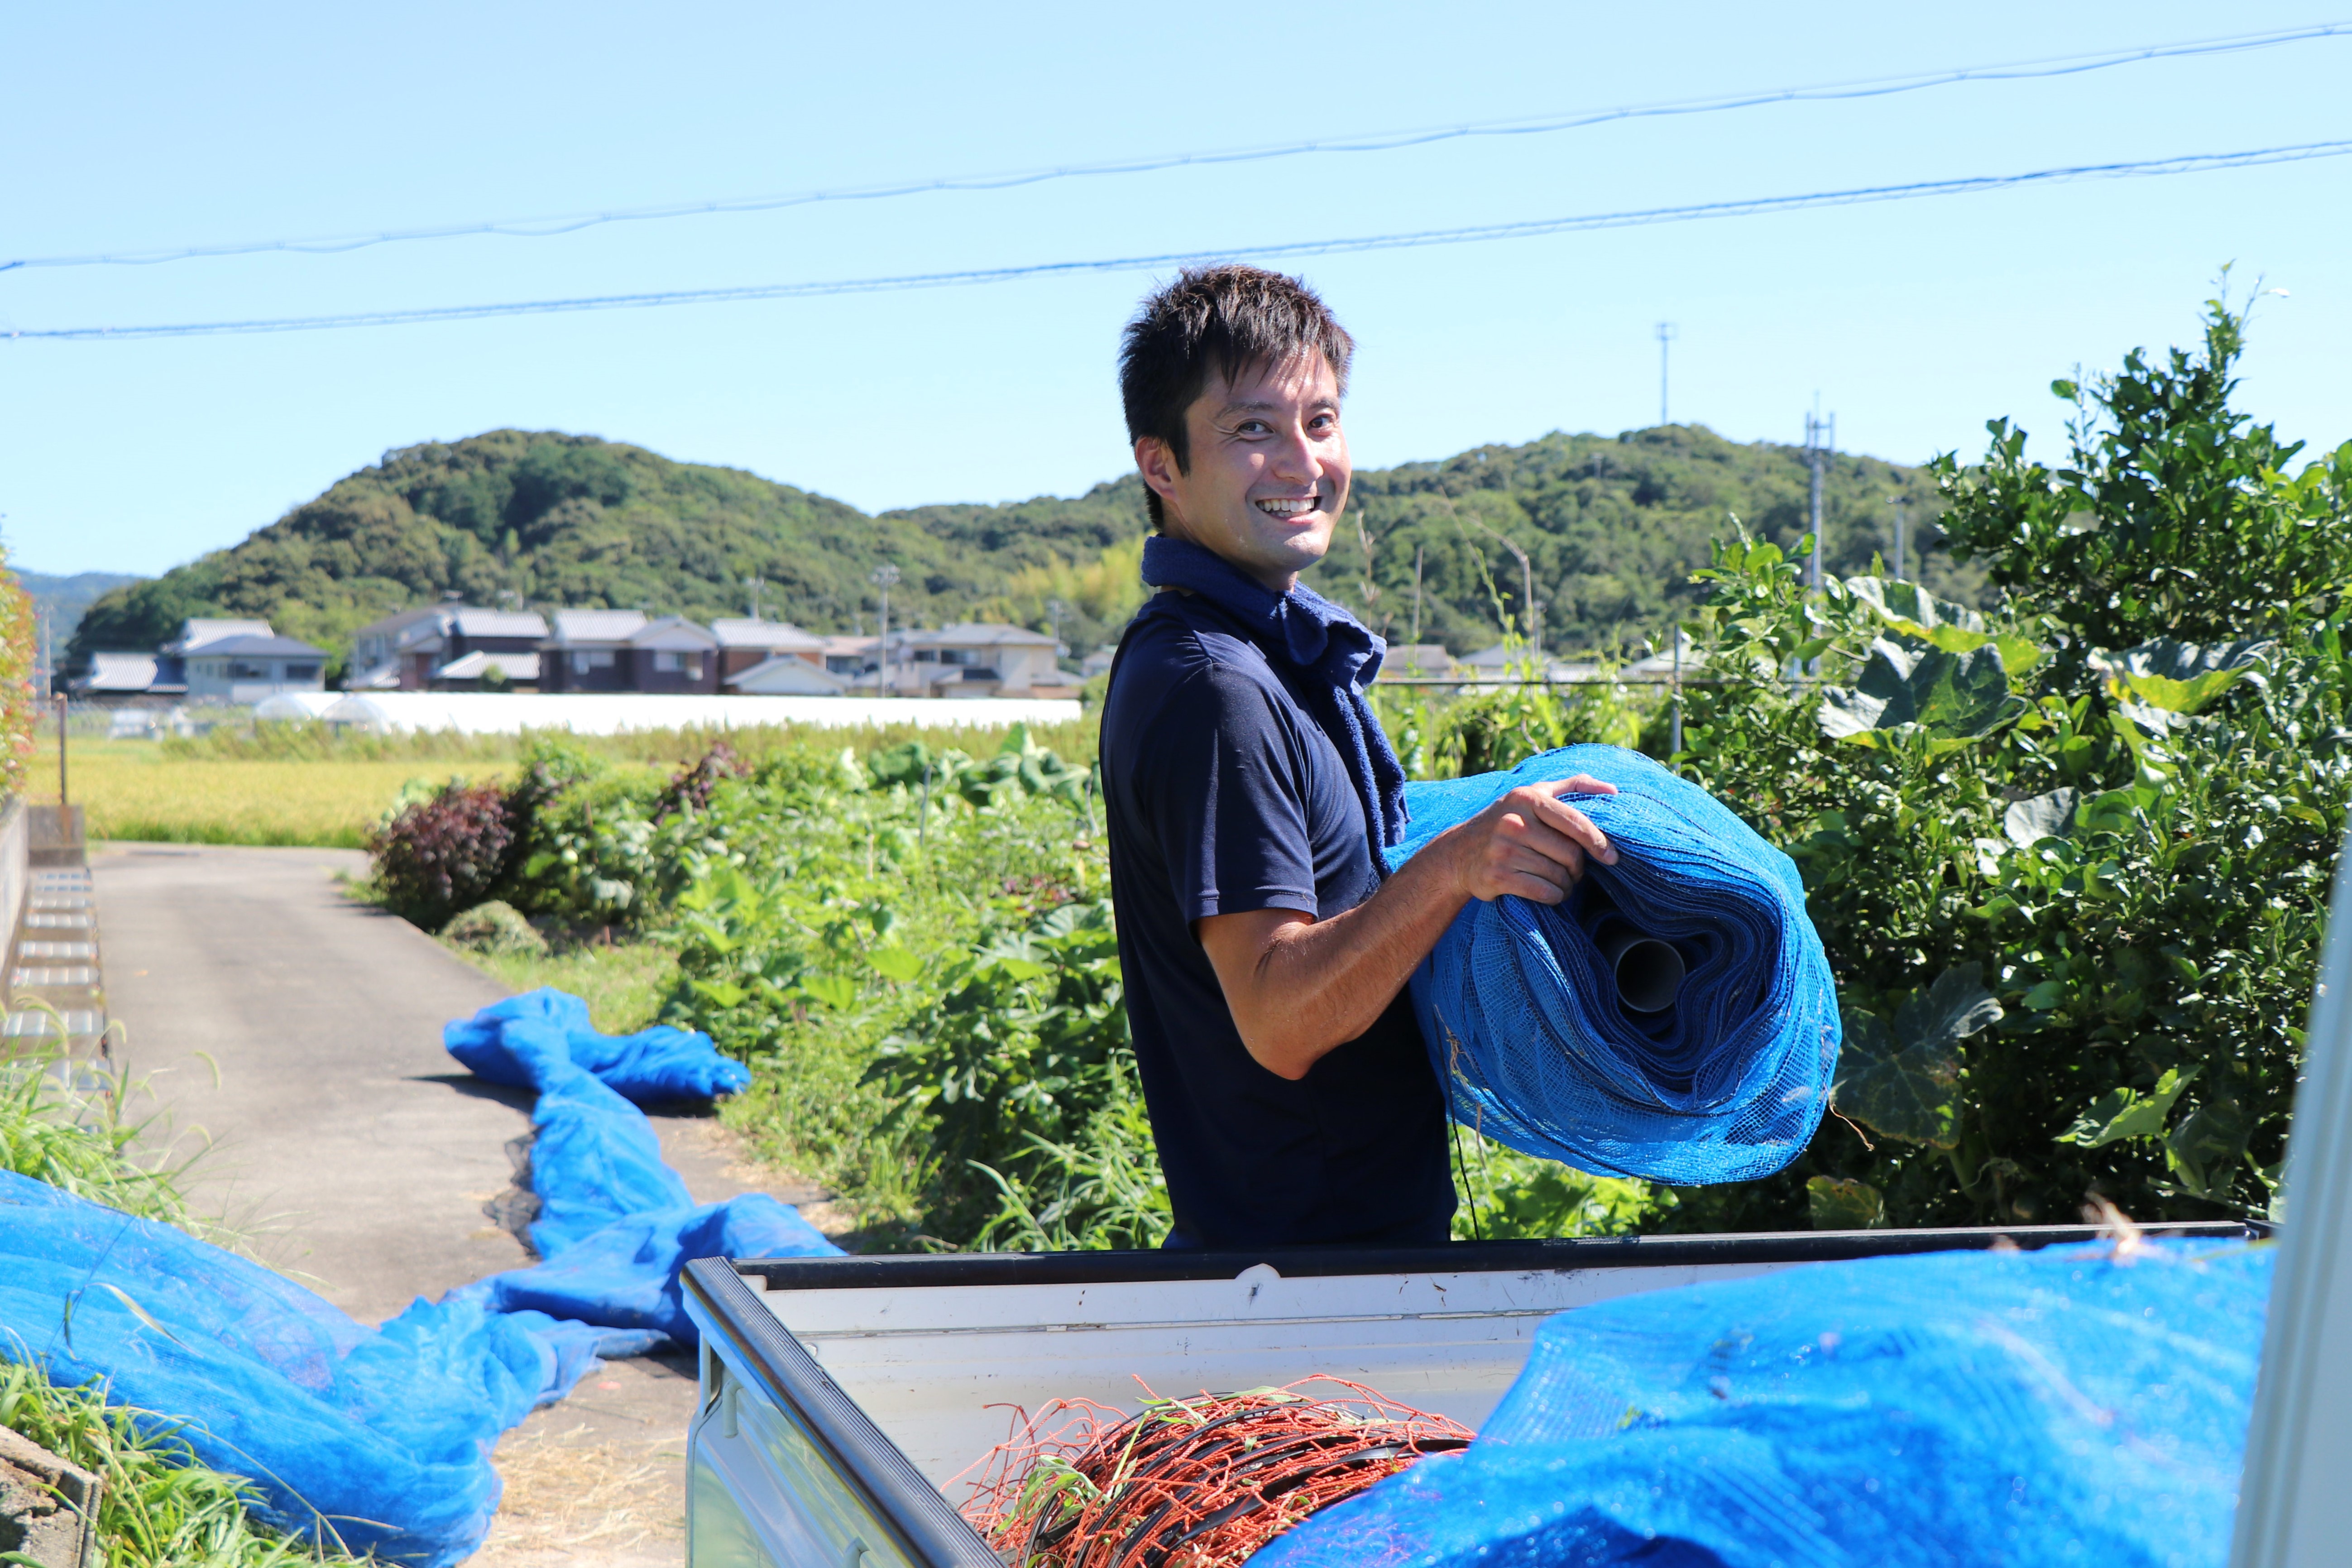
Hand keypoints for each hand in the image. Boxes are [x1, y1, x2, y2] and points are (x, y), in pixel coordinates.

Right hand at [1443, 776, 1619, 904]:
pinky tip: (1551, 893)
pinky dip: (1554, 896)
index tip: (1612, 857)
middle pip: (1569, 853)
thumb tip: (1613, 791)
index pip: (1574, 821)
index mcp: (1526, 798)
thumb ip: (1572, 787)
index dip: (1597, 841)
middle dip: (1578, 867)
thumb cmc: (1506, 822)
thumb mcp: (1532, 794)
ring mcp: (1503, 849)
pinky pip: (1543, 892)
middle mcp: (1513, 822)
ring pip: (1558, 875)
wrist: (1458, 853)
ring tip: (1562, 882)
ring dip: (1567, 884)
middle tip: (1574, 870)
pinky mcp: (1497, 875)